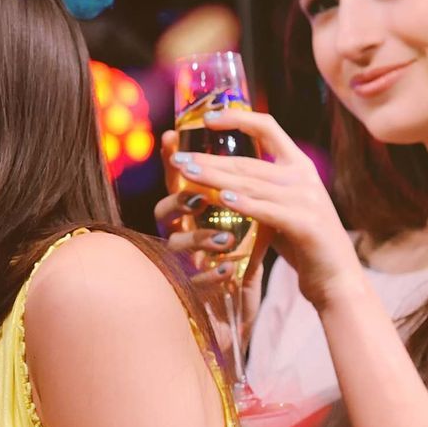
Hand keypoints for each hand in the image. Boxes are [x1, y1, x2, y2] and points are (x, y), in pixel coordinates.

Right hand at [155, 128, 260, 276]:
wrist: (248, 290)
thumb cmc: (248, 246)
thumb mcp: (251, 210)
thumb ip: (249, 184)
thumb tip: (263, 142)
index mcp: (192, 210)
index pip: (176, 181)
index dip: (170, 160)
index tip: (170, 136)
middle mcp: (181, 231)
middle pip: (164, 211)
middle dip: (180, 201)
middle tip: (198, 198)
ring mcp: (182, 260)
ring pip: (175, 246)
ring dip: (199, 240)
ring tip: (225, 239)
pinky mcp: (194, 289)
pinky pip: (193, 281)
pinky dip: (209, 275)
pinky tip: (226, 270)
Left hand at [168, 108, 362, 311]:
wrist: (337, 278)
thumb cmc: (303, 243)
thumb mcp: (282, 207)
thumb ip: (260, 189)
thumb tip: (220, 177)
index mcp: (299, 166)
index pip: (268, 128)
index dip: (237, 118)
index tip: (207, 118)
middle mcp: (304, 177)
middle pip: (248, 162)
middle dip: (210, 159)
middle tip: (178, 159)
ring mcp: (307, 200)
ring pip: (251, 184)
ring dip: (215, 178)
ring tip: (187, 174)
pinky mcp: (306, 225)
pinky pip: (267, 210)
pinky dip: (243, 203)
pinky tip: (221, 198)